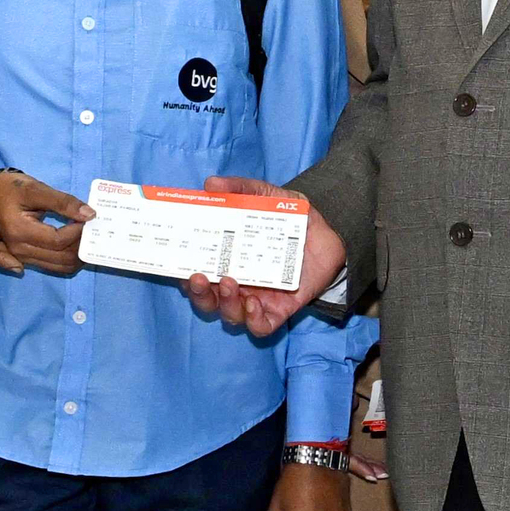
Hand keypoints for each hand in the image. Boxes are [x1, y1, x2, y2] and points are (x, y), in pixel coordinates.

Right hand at [0, 166, 91, 277]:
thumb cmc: (11, 189)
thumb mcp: (36, 189)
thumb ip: (63, 202)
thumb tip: (89, 215)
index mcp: (19, 232)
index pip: (58, 240)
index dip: (78, 231)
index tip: (90, 218)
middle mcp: (19, 250)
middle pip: (62, 258)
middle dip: (82, 245)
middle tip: (93, 229)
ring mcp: (22, 258)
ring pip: (61, 267)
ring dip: (79, 255)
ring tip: (88, 236)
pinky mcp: (27, 259)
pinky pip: (55, 266)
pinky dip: (70, 258)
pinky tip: (78, 244)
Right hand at [180, 178, 345, 336]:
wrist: (331, 233)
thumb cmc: (292, 217)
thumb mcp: (267, 197)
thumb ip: (242, 189)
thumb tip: (210, 183)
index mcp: (227, 261)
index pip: (197, 274)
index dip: (184, 274)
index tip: (178, 264)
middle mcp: (237, 284)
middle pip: (207, 300)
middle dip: (198, 294)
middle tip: (199, 277)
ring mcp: (257, 299)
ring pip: (230, 315)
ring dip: (224, 304)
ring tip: (231, 284)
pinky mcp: (280, 310)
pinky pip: (260, 327)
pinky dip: (253, 321)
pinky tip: (255, 304)